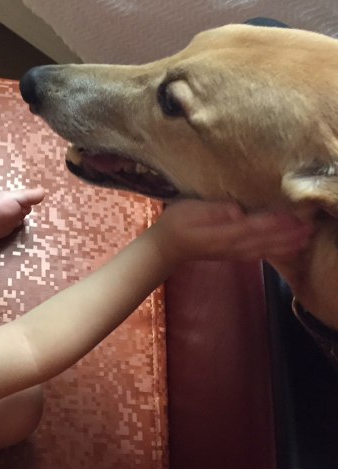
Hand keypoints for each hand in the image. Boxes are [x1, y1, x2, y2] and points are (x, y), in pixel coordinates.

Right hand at [151, 199, 312, 262]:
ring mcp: (234, 253)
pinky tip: (289, 249)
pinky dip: (277, 252)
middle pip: (265, 240)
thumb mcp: (188, 210)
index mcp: (222, 232)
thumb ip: (212, 211)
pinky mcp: (235, 255)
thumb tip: (236, 210)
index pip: (254, 226)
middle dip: (289, 234)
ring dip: (287, 244)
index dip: (275, 222)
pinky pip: (261, 254)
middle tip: (311, 226)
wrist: (165, 248)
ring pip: (266, 249)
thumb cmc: (174, 224)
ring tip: (307, 237)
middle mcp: (232, 246)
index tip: (294, 216)